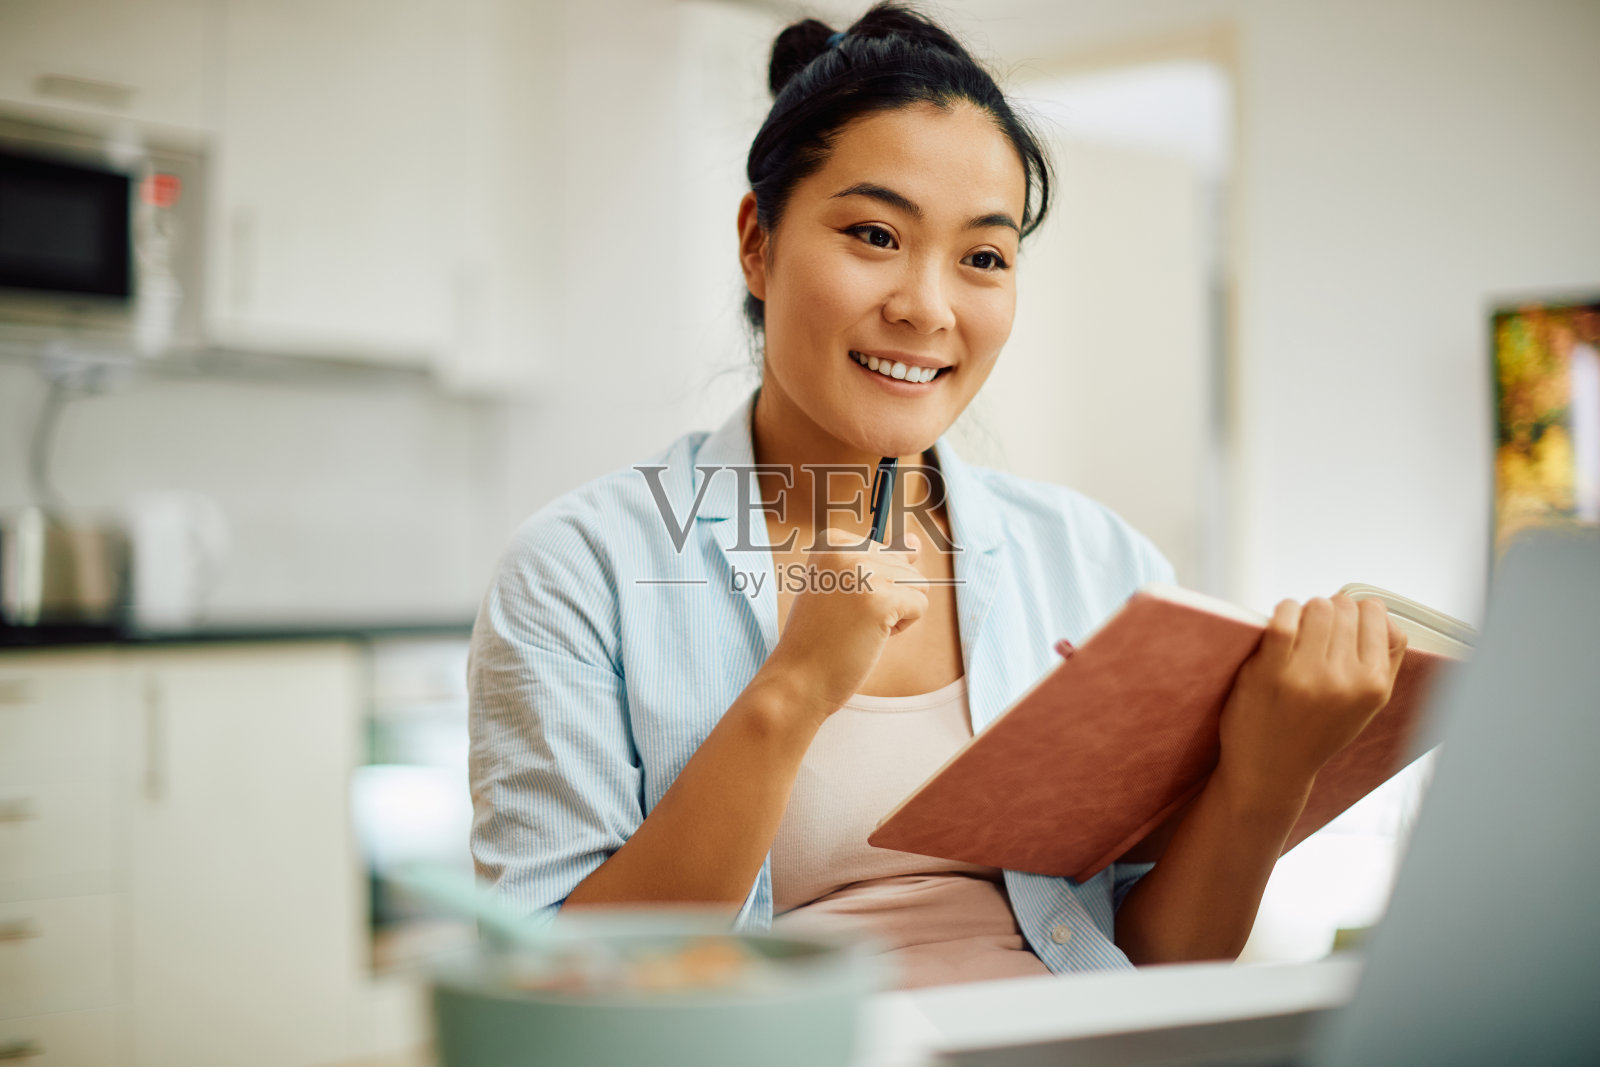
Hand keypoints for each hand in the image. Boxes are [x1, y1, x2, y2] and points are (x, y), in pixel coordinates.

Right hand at [759, 527, 927, 725]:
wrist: (799, 677)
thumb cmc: (821, 636)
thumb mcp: (845, 585)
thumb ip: (880, 559)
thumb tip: (916, 541)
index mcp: (832, 542)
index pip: (886, 550)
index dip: (874, 583)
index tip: (841, 602)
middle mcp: (847, 549)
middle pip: (904, 565)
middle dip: (888, 597)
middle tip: (849, 618)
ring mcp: (864, 573)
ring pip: (918, 584)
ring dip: (897, 611)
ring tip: (860, 625)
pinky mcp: (882, 600)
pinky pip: (920, 605)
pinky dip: (901, 626)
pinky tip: (870, 635)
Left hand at [1215, 594, 1407, 802]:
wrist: (1271, 767)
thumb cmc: (1317, 730)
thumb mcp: (1365, 704)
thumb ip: (1383, 660)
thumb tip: (1381, 613)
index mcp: (1373, 686)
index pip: (1379, 617)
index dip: (1360, 612)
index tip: (1346, 621)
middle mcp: (1345, 681)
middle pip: (1346, 608)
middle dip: (1332, 612)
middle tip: (1317, 632)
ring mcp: (1308, 675)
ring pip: (1318, 607)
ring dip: (1306, 611)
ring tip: (1298, 631)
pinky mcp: (1270, 670)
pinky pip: (1284, 617)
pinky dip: (1284, 610)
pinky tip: (1282, 621)